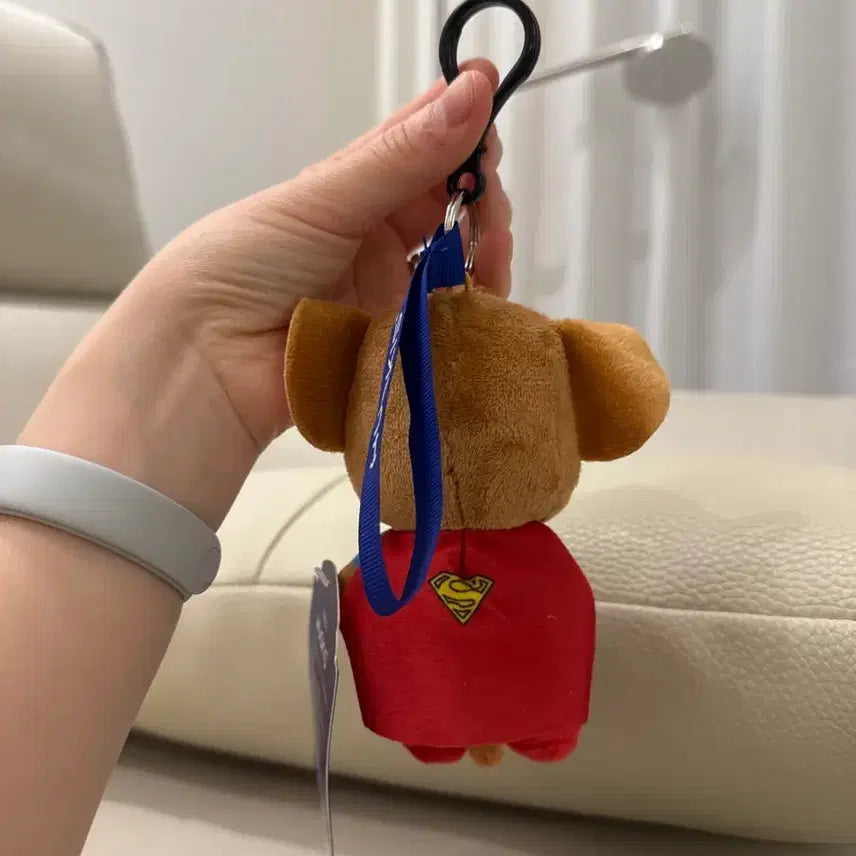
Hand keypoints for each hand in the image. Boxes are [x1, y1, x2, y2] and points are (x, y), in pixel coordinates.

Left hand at [20, 61, 510, 526]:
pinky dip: (475, 301)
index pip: (417, 151)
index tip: (490, 109)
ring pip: (459, 263)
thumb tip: (471, 89)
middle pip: (449, 209)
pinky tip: (482, 284)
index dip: (458, 129)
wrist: (206, 364)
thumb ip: (403, 156)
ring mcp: (388, 295)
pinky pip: (451, 320)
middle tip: (486, 186)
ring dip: (485, 245)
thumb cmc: (240, 267)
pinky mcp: (399, 345)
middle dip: (479, 192)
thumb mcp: (324, 198)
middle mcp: (372, 242)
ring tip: (490, 239)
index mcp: (348, 193)